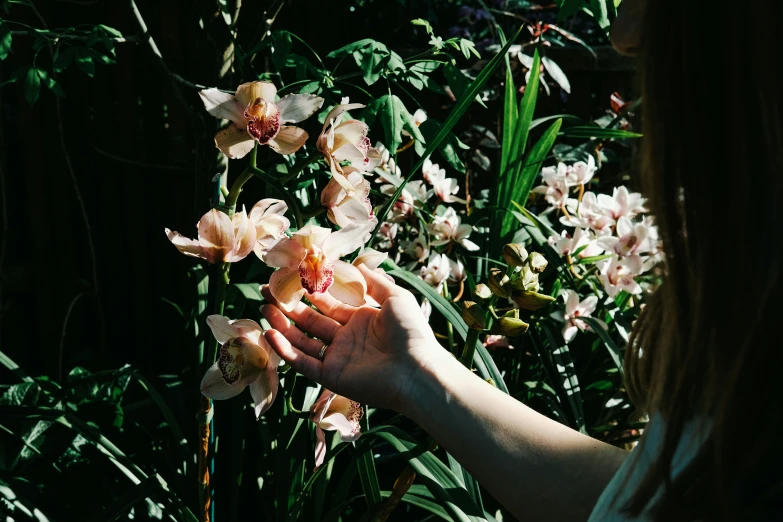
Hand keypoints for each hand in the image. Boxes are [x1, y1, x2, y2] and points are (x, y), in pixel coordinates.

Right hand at [260, 264, 448, 412]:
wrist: (417, 370)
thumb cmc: (411, 332)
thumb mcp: (396, 298)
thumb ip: (375, 282)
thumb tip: (357, 264)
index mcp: (361, 318)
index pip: (329, 301)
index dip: (310, 290)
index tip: (290, 276)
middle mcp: (346, 337)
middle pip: (310, 319)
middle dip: (289, 305)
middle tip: (267, 290)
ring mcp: (337, 357)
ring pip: (302, 339)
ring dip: (282, 325)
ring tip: (263, 308)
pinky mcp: (331, 376)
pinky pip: (303, 362)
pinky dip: (285, 350)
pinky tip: (270, 333)